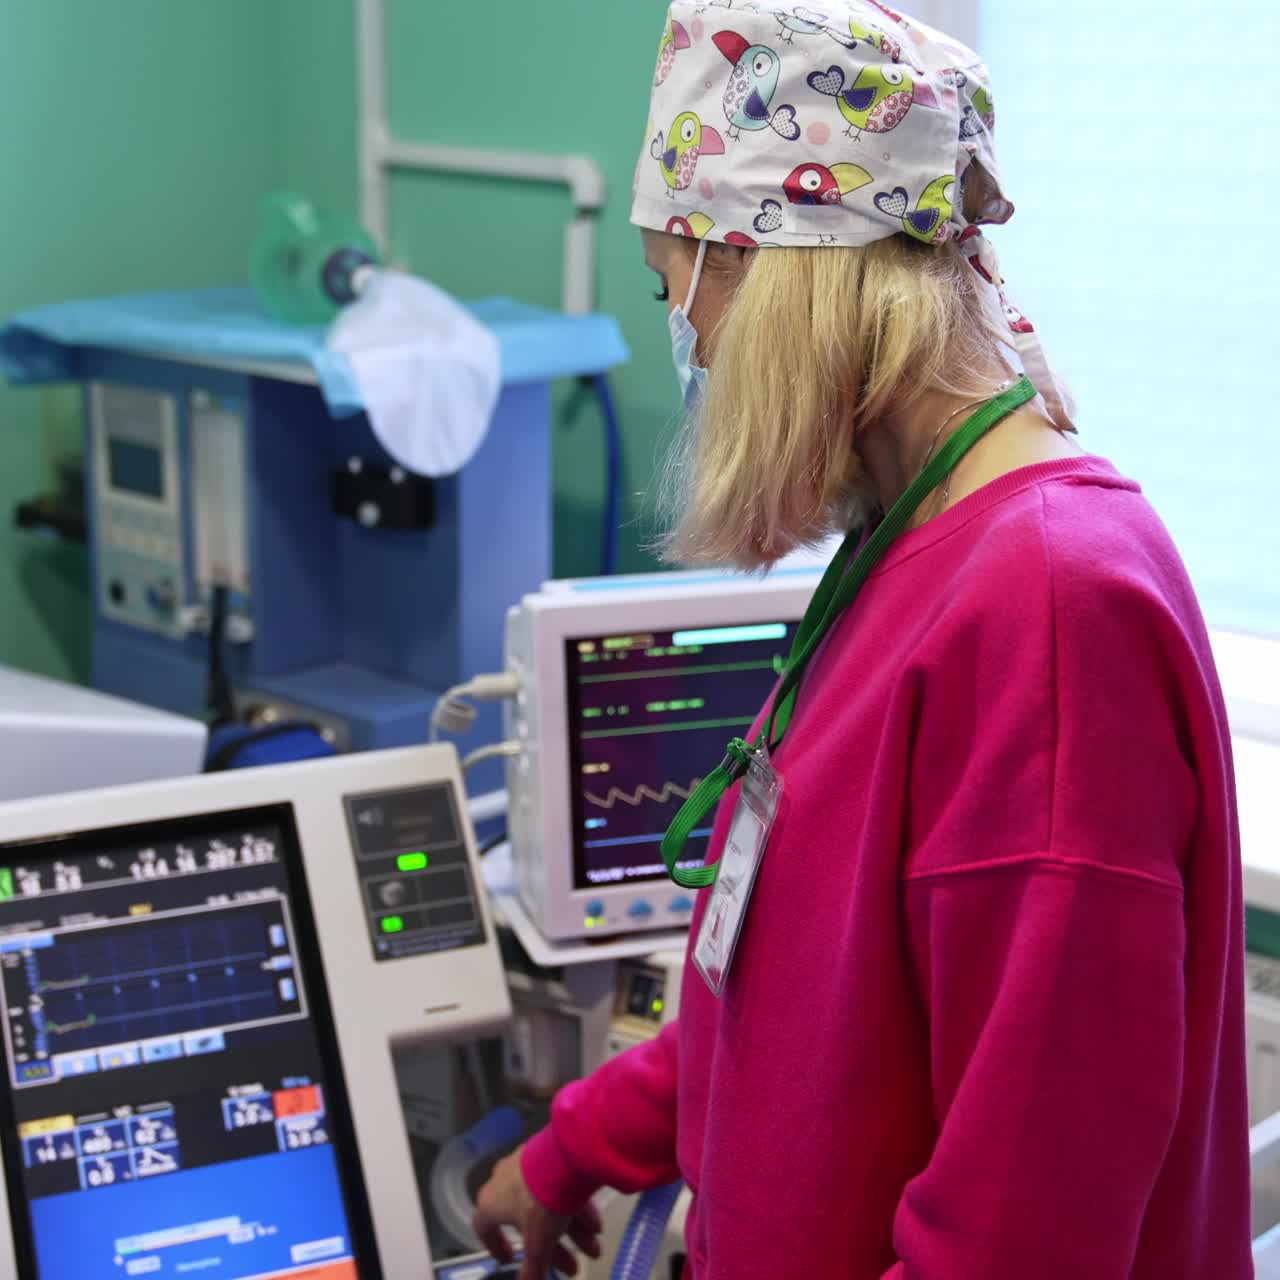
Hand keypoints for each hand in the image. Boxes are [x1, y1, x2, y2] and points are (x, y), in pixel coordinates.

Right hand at [473, 1145, 602, 1278]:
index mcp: (491, 1202)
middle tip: (574, 1268)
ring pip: (549, 1205)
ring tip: (594, 1249)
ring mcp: (527, 1164)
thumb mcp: (538, 1242)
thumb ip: (533, 1268)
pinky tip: (596, 1224)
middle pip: (529, 1222)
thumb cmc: (541, 1201)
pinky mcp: (550, 1153)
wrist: (566, 1155)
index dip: (496, 1246)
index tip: (511, 1258)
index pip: (484, 1227)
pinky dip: (576, 1207)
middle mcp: (505, 1180)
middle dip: (554, 1248)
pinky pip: (560, 1187)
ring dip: (572, 1231)